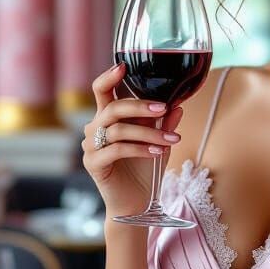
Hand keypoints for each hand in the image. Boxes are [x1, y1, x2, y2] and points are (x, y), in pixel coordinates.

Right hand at [82, 62, 183, 216]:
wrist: (137, 203)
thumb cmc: (144, 170)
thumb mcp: (158, 143)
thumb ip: (164, 125)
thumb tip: (178, 106)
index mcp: (108, 118)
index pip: (101, 90)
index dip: (109, 77)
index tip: (123, 65)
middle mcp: (95, 128)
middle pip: (113, 107)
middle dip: (140, 106)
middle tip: (163, 108)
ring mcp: (91, 146)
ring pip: (119, 130)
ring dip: (149, 134)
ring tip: (172, 142)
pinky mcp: (93, 163)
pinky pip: (117, 149)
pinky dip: (140, 149)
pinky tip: (158, 152)